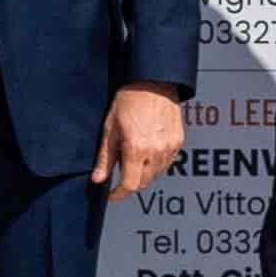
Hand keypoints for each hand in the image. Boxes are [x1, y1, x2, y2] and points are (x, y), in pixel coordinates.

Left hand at [91, 84, 185, 198]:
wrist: (154, 82)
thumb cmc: (130, 100)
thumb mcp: (110, 128)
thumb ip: (105, 157)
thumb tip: (97, 179)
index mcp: (136, 149)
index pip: (130, 185)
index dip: (119, 194)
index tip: (112, 195)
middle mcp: (155, 151)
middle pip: (143, 182)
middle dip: (130, 181)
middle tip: (121, 166)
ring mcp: (169, 148)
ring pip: (155, 174)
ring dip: (144, 173)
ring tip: (134, 153)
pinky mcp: (178, 143)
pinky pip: (166, 163)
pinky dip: (156, 163)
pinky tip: (148, 149)